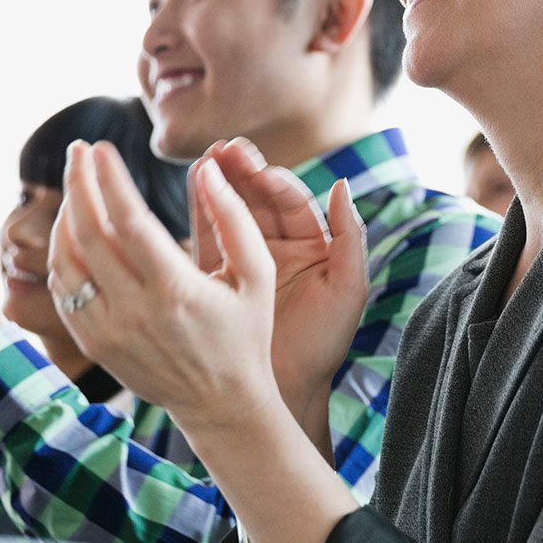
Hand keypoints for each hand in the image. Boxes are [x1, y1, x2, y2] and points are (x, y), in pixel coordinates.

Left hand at [49, 141, 278, 433]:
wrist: (223, 405)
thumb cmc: (245, 334)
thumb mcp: (258, 276)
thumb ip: (235, 219)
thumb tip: (207, 170)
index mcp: (175, 290)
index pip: (128, 220)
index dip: (109, 178)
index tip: (101, 147)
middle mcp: (134, 312)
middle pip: (86, 234)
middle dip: (77, 184)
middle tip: (78, 152)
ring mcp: (108, 331)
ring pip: (65, 263)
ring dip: (65, 218)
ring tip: (78, 188)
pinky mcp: (94, 345)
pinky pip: (64, 292)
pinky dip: (62, 255)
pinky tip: (75, 232)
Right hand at [200, 140, 368, 431]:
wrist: (287, 392)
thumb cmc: (323, 345)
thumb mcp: (348, 290)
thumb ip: (351, 238)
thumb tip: (342, 185)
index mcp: (311, 246)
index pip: (291, 202)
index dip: (274, 181)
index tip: (257, 167)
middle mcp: (277, 248)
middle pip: (258, 200)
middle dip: (242, 172)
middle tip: (224, 150)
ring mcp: (245, 262)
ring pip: (232, 213)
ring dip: (219, 185)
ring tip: (203, 161)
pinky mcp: (218, 279)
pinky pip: (208, 240)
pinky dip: (200, 214)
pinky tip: (191, 191)